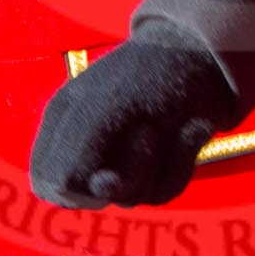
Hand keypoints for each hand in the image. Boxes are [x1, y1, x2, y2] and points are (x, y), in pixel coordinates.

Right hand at [30, 24, 239, 208]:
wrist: (204, 59)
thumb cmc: (142, 77)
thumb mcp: (98, 109)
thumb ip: (73, 155)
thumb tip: (66, 196)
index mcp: (62, 128)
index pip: (50, 181)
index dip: (75, 181)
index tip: (99, 164)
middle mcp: (90, 151)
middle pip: (98, 196)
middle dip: (125, 168)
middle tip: (141, 128)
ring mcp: (126, 165)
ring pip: (135, 196)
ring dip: (157, 159)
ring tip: (163, 122)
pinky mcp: (158, 172)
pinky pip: (165, 190)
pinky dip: (181, 159)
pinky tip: (189, 129)